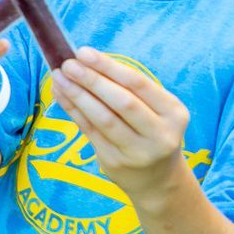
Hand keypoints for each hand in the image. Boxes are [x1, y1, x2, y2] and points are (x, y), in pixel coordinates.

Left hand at [49, 48, 188, 195]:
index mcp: (174, 113)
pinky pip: (89, 131)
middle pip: (122, 102)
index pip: (138, 84)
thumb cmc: (151, 132)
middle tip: (68, 64)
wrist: (157, 180)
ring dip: (78, 95)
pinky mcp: (115, 162)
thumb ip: (127, 89)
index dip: (109, 67)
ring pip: (103, 118)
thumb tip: (86, 60)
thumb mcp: (156, 111)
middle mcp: (160, 134)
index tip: (84, 52)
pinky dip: (73, 110)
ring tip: (59, 77)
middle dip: (92, 80)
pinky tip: (61, 94)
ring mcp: (137, 151)